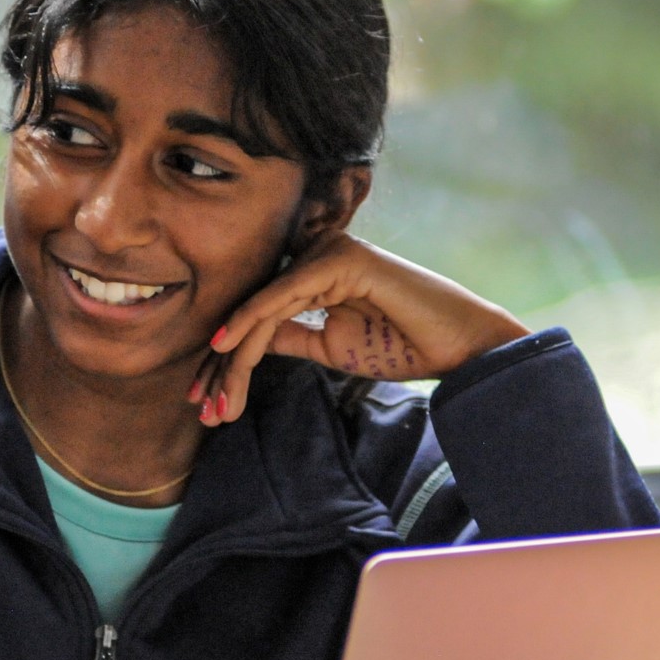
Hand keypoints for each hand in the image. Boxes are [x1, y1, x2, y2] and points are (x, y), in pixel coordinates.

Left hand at [193, 232, 528, 425]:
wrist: (459, 348)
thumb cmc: (404, 346)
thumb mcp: (332, 348)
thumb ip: (291, 337)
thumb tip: (245, 343)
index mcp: (318, 275)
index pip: (262, 316)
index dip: (230, 359)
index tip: (207, 402)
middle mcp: (320, 256)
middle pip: (254, 311)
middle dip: (222, 364)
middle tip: (200, 407)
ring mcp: (330, 252)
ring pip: (263, 308)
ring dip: (232, 358)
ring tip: (214, 400)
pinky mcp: (341, 258)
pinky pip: (283, 296)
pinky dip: (250, 322)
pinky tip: (225, 347)